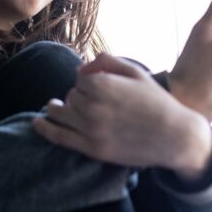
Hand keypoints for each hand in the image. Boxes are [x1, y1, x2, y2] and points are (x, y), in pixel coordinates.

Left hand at [32, 53, 211, 180]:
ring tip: (56, 106)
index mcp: (104, 85)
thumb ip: (107, 62)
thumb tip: (81, 67)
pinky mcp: (93, 149)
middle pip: (70, 96)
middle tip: (91, 100)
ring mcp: (92, 130)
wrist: (175, 136)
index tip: (97, 85)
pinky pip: (60, 137)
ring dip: (60, 108)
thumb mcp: (136, 73)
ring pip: (62, 114)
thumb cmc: (157, 101)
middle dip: (78, 96)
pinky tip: (36, 122)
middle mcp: (94, 107)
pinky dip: (45, 128)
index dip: (87, 81)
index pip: (79, 79)